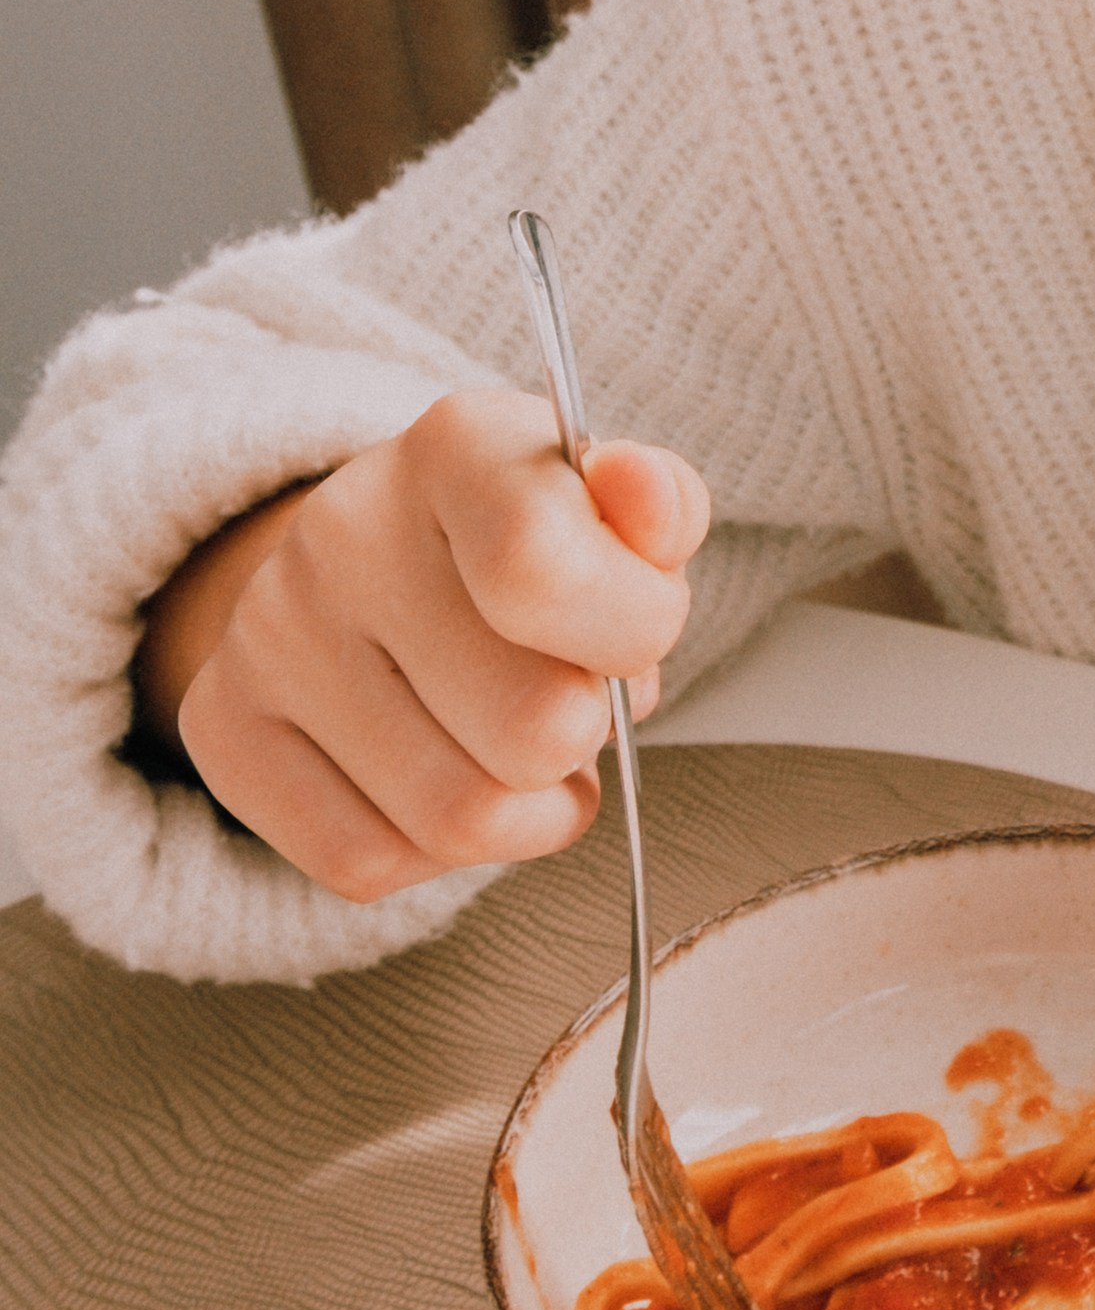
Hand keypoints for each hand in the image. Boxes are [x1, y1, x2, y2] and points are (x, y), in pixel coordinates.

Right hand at [137, 388, 710, 898]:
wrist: (381, 568)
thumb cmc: (525, 550)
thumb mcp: (612, 511)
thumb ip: (658, 507)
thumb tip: (646, 497)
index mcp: (458, 447)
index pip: (542, 573)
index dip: (629, 636)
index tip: (634, 633)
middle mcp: (343, 526)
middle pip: (531, 729)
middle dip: (583, 739)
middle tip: (567, 698)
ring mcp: (269, 628)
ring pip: (458, 818)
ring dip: (525, 813)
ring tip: (514, 749)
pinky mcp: (220, 724)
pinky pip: (365, 862)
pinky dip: (430, 855)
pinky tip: (437, 776)